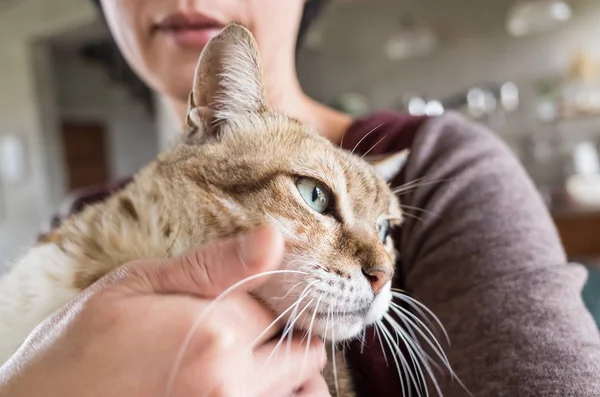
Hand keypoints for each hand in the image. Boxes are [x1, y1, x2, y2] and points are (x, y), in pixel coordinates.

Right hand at [0, 225, 329, 396]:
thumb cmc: (81, 345)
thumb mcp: (138, 285)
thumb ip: (214, 265)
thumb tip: (273, 239)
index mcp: (216, 333)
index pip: (282, 305)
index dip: (269, 295)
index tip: (250, 294)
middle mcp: (232, 384)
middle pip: (302, 353)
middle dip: (286, 334)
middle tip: (251, 325)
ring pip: (299, 390)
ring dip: (287, 372)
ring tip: (251, 356)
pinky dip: (274, 395)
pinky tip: (242, 381)